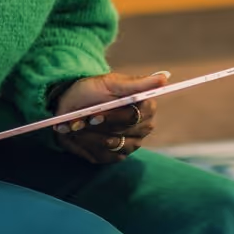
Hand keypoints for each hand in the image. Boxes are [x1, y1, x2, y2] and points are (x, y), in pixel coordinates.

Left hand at [50, 71, 167, 162]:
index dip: (114, 117)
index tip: (94, 115)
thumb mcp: (110, 82)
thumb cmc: (91, 91)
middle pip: (125, 133)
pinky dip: (88, 146)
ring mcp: (131, 143)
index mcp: (144, 107)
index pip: (137, 116)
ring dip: (91, 136)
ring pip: (114, 146)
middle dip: (99, 127)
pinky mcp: (116, 156)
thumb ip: (137, 83)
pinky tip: (79, 136)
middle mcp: (142, 127)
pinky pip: (105, 156)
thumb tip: (164, 77)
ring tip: (76, 126)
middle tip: (81, 120)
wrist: (69, 106)